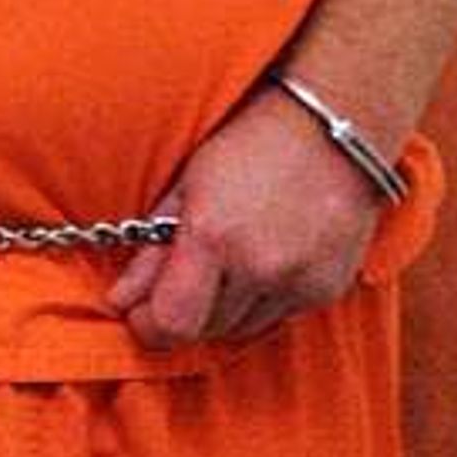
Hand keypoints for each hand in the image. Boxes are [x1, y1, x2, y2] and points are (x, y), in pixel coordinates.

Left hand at [105, 86, 385, 350]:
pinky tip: (267, 257)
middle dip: (186, 309)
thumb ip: (152, 250)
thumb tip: (121, 300)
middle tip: (188, 271)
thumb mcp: (189, 183)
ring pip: (241, 329)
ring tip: (232, 258)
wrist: (335, 127)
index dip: (148, 326)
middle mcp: (257, 267)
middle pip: (203, 330)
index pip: (171, 323)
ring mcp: (297, 282)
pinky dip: (263, 300)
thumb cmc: (252, 142)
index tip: (141, 311)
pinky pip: (278, 318)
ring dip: (225, 308)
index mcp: (213, 236)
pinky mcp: (326, 290)